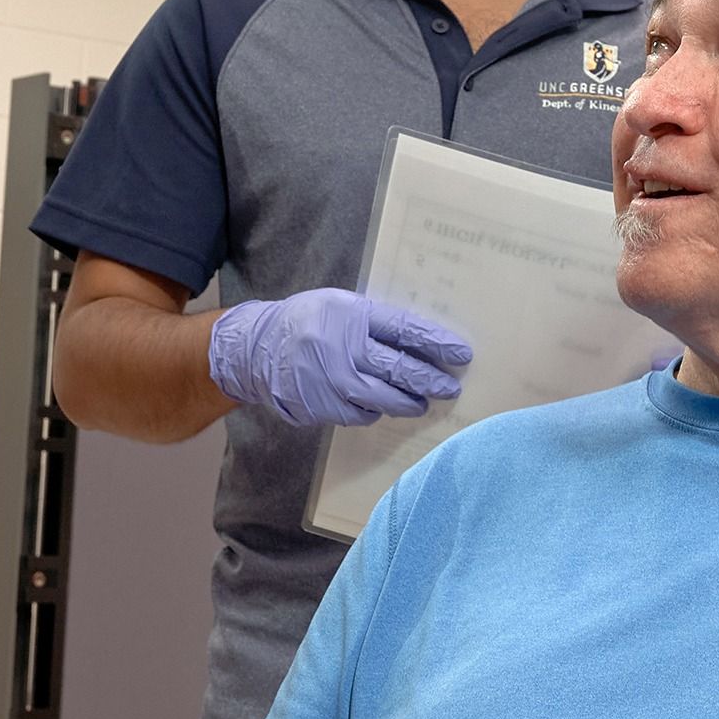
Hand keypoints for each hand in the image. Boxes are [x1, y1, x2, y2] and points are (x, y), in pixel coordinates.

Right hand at [207, 288, 470, 426]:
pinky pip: (361, 414)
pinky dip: (375, 410)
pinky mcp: (323, 406)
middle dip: (431, 380)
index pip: (405, 330)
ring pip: (384, 398)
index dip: (437, 343)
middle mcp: (344, 349)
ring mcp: (333, 382)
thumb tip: (420, 341)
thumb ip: (375, 320)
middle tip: (452, 387)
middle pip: (400, 368)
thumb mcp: (340, 305)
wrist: (257, 349)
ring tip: (422, 402)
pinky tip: (381, 405)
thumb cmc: (307, 321)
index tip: (462, 353)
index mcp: (352, 315)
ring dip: (409, 402)